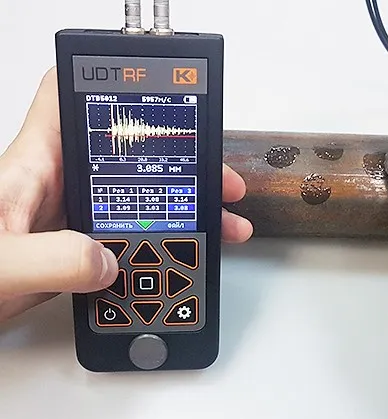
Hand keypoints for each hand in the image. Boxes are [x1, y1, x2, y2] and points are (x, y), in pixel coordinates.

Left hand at [0, 68, 251, 321]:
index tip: (151, 79)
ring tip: (217, 219)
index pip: (65, 100)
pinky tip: (180, 251)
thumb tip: (105, 259)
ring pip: (135, 198)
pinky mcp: (73, 251)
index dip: (107, 80)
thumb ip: (49, 259)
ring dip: (180, 206)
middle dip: (179, 160)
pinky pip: (127, 235)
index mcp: (31, 169)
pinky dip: (160, 241)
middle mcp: (54, 187)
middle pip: (125, 154)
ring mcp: (67, 220)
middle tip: (215, 176)